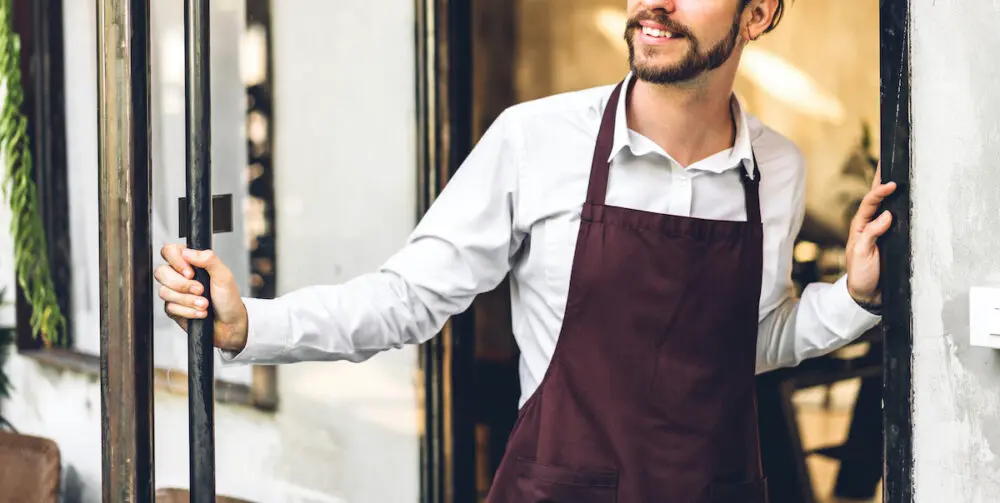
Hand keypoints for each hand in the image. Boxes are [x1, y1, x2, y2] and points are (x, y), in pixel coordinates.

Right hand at [154, 244, 248, 351]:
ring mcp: (175, 292)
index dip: (176, 261)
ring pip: (164, 292)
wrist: (230, 323)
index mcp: (191, 262)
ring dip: (188, 300)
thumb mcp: (224, 276)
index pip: (170, 251)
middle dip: (182, 285)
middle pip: (161, 272)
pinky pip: (170, 307)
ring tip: (205, 304)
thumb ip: (209, 259)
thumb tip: (188, 252)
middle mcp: (179, 275)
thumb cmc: (228, 298)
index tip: (190, 273)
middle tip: (200, 290)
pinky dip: (188, 311)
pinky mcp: (173, 309)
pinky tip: (200, 312)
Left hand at [845, 162, 896, 305]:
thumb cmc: (861, 273)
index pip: (869, 204)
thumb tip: (886, 215)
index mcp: (860, 227)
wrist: (867, 293)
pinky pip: (894, 219)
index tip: (891, 185)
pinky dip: (899, 207)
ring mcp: (879, 231)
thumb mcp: (862, 254)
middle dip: (881, 181)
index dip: (879, 193)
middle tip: (889, 163)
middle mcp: (869, 225)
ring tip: (895, 172)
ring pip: (885, 207)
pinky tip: (904, 197)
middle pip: (876, 200)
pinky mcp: (889, 239)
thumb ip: (871, 235)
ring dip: (889, 191)